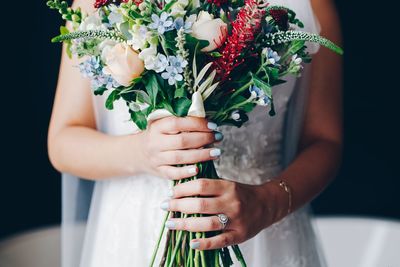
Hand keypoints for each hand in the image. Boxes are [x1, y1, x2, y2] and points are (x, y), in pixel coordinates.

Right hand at [136, 117, 222, 179]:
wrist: (138, 153)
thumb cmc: (159, 136)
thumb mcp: (164, 124)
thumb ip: (182, 121)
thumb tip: (206, 119)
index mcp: (157, 126)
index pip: (178, 123)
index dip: (197, 124)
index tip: (213, 126)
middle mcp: (155, 142)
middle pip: (182, 141)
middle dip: (204, 139)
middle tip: (218, 137)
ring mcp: (156, 158)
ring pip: (180, 158)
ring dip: (201, 155)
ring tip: (216, 153)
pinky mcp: (159, 171)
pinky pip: (173, 174)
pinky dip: (186, 172)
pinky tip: (199, 169)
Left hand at [160, 179, 282, 249]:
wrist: (266, 205)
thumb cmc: (241, 194)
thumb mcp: (227, 184)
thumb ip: (208, 186)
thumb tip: (180, 189)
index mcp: (228, 187)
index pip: (201, 185)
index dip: (182, 189)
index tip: (170, 192)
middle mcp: (232, 203)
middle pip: (200, 204)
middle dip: (178, 206)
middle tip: (164, 206)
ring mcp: (236, 220)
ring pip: (207, 224)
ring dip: (185, 224)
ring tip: (170, 223)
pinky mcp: (239, 235)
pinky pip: (220, 241)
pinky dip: (205, 244)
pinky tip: (191, 243)